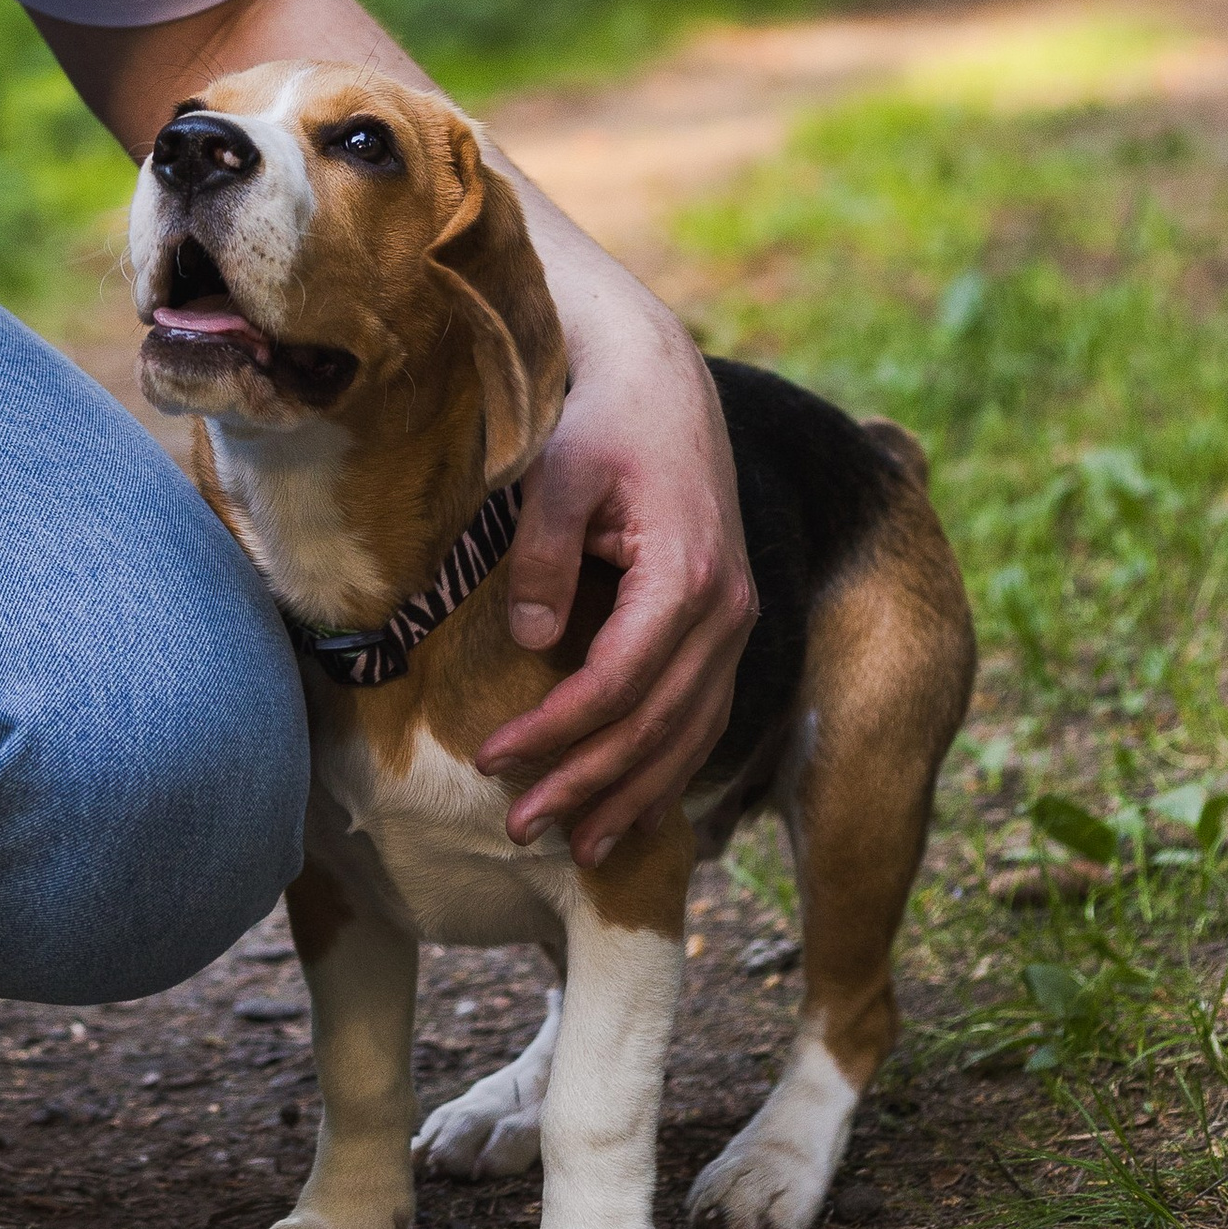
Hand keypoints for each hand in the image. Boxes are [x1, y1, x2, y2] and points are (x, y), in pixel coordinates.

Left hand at [474, 280, 754, 867]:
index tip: (489, 759)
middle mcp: (728, 609)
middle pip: (657, 726)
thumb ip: (541, 555)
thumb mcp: (556, 472)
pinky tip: (635, 809)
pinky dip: (670, 768)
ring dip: (634, 796)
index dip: (553, 733)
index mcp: (687, 575)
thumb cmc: (599, 421)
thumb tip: (532, 644)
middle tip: (517, 829)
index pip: (616, 685)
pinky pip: (706, 716)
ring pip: (692, 735)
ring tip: (578, 848)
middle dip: (586, 785)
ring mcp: (738, 620)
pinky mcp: (729, 624)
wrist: (660, 380)